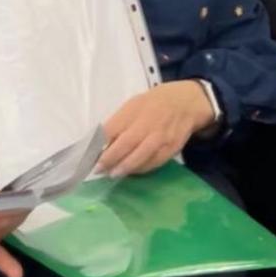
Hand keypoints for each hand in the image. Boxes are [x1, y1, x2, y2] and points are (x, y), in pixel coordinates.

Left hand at [99, 81, 215, 175]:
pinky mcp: (171, 148)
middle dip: (110, 158)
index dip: (99, 143)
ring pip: (141, 156)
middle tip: (98, 169)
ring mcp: (161, 137)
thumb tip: (100, 141)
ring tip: (112, 174)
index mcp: (134, 109)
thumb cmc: (154, 103)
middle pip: (126, 144)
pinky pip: (154, 162)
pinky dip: (141, 169)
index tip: (89, 154)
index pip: (112, 128)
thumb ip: (119, 121)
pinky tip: (131, 171)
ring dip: (125, 167)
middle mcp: (148, 123)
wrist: (186, 103)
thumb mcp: (134, 104)